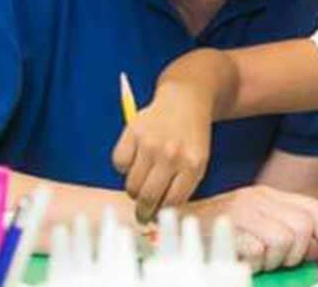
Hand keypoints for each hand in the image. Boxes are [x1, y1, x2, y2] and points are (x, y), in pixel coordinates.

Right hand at [112, 83, 212, 221]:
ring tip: (140, 183)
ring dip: (134, 190)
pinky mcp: (133, 131)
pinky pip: (119, 163)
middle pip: (149, 197)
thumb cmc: (191, 137)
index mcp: (193, 165)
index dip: (162, 212)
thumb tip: (157, 214)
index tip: (156, 216)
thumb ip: (182, 188)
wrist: (185, 100)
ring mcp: (150, 143)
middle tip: (142, 213)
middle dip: (143, 210)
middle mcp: (171, 155)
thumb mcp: (198, 162)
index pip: (171, 202)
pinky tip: (134, 159)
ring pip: (131, 185)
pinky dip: (123, 166)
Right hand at [183, 185, 317, 272]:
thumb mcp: (255, 223)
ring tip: (256, 258)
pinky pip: (259, 251)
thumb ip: (286, 230)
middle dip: (298, 253)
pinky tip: (241, 257)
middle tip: (280, 261)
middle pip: (304, 226)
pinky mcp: (230, 226)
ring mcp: (244, 210)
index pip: (314, 209)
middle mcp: (259, 198)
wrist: (177, 224)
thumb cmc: (215, 229)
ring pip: (285, 240)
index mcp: (269, 195)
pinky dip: (254, 262)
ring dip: (274, 260)